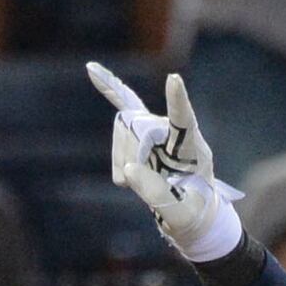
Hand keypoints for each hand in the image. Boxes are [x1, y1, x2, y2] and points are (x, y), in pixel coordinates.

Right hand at [91, 62, 236, 256]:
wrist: (189, 213)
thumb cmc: (191, 214)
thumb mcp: (180, 216)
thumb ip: (157, 195)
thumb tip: (128, 169)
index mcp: (193, 150)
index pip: (185, 121)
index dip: (177, 102)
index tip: (174, 79)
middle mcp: (174, 132)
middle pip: (140, 128)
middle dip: (128, 155)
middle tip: (129, 185)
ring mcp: (158, 129)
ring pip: (124, 129)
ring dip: (119, 156)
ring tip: (131, 180)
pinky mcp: (142, 131)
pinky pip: (124, 104)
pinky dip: (108, 88)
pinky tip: (91, 69)